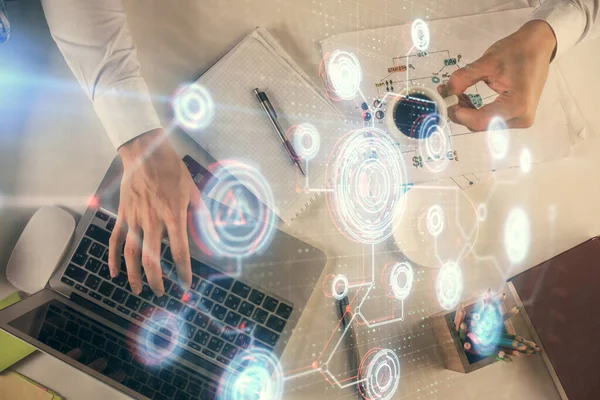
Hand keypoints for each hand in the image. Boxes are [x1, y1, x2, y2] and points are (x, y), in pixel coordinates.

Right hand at [108, 129, 199, 295]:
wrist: (145, 152)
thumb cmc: (172, 170)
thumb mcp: (193, 189)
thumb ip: (200, 212)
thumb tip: (209, 230)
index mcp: (173, 216)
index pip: (180, 252)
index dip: (183, 272)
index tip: (186, 285)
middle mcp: (153, 222)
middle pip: (152, 260)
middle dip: (157, 280)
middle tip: (161, 293)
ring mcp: (135, 219)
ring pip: (131, 255)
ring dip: (134, 276)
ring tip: (138, 290)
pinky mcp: (122, 215)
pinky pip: (115, 240)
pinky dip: (112, 258)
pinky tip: (114, 272)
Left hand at [440, 20, 556, 131]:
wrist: (539, 46)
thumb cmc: (517, 51)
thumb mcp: (487, 62)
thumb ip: (463, 78)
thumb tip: (446, 93)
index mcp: (517, 105)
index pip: (480, 120)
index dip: (458, 113)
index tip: (445, 99)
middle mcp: (521, 118)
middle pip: (480, 124)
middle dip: (459, 111)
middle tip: (446, 94)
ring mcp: (519, 120)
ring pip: (482, 124)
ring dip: (465, 111)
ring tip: (454, 92)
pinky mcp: (516, 117)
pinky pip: (489, 119)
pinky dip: (474, 111)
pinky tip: (464, 98)